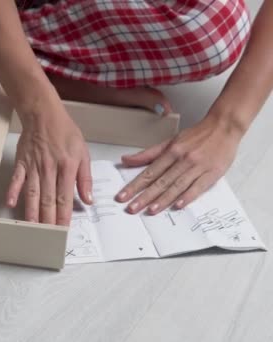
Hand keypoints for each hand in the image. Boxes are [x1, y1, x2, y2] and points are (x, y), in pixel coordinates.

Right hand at [6, 92, 92, 224]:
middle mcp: (50, 169)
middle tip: (47, 237)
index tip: (63, 230)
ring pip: (33, 194)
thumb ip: (85, 178)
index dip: (64, 216)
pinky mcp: (22, 162)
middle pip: (48, 200)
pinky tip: (11, 204)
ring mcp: (34, 166)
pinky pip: (17, 179)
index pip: (65, 197)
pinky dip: (13, 191)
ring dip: (32, 212)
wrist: (44, 113)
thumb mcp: (83, 152)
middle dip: (48, 220)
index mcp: (67, 168)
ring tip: (31, 228)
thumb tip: (88, 199)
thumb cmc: (65, 132)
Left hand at [115, 114, 243, 213]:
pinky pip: (198, 187)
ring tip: (150, 210)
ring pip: (177, 186)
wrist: (224, 126)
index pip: (149, 172)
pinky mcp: (212, 173)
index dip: (135, 185)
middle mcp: (183, 160)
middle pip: (161, 181)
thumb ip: (148, 154)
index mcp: (171, 152)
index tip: (123, 196)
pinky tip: (178, 205)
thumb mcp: (170, 141)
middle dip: (145, 196)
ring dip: (163, 199)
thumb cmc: (196, 136)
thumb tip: (126, 159)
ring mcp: (198, 167)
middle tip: (132, 208)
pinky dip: (188, 197)